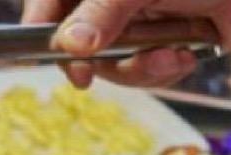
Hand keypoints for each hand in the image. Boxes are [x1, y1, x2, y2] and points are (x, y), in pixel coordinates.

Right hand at [22, 0, 230, 87]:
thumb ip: (102, 11)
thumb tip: (72, 44)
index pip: (45, 9)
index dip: (47, 39)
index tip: (74, 66)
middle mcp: (99, 6)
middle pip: (79, 48)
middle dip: (115, 62)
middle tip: (139, 59)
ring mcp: (124, 26)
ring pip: (112, 66)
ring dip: (146, 68)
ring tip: (174, 52)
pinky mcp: (148, 45)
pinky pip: (141, 72)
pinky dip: (164, 69)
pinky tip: (185, 52)